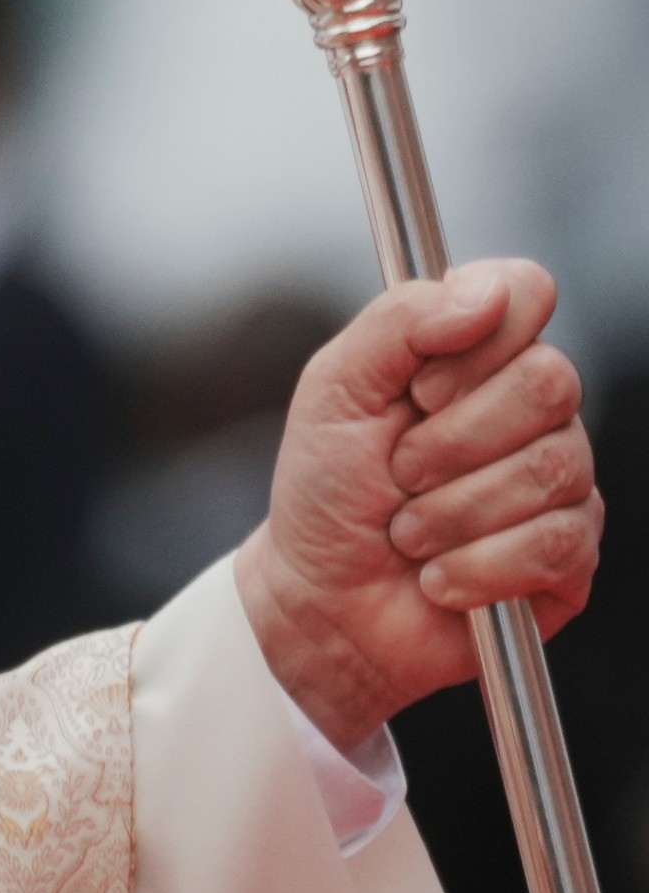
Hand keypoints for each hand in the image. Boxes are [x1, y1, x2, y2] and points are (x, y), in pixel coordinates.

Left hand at [236, 259, 600, 753]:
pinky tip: (439, 577)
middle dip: (452, 439)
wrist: (322, 601)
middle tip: (400, 470)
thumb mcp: (335, 388)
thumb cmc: (327, 490)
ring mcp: (561, 481)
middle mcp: (530, 409)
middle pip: (550, 383)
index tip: (417, 386)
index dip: (478, 340)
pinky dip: (475, 566)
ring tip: (410, 532)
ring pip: (551, 469)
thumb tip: (484, 291)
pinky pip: (554, 543)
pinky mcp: (570, 557)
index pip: (528, 291)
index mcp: (475, 353)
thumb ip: (398, 321)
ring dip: (453, 511)